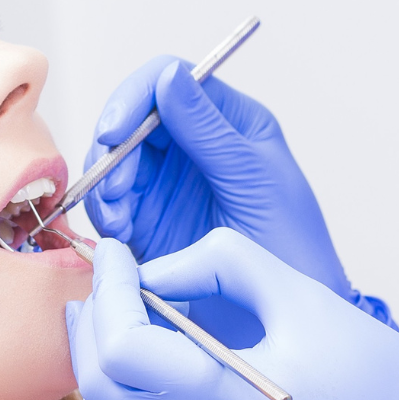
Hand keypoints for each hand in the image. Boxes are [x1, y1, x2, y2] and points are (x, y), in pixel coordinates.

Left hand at [66, 232, 398, 399]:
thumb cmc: (380, 379)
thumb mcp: (305, 296)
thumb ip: (220, 265)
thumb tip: (155, 270)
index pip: (124, 348)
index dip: (110, 290)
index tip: (118, 251)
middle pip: (98, 387)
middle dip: (92, 321)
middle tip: (109, 275)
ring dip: (100, 360)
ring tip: (122, 310)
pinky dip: (124, 394)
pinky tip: (150, 357)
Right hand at [86, 56, 392, 323]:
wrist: (286, 322)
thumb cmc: (292, 248)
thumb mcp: (255, 181)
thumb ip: (208, 130)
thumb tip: (168, 77)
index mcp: (228, 122)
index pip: (168, 82)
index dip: (134, 98)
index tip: (115, 132)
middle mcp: (192, 146)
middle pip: (130, 121)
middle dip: (113, 151)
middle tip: (116, 190)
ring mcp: (167, 184)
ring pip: (112, 163)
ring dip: (105, 186)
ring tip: (121, 221)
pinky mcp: (148, 222)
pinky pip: (110, 206)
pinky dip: (107, 217)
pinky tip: (123, 238)